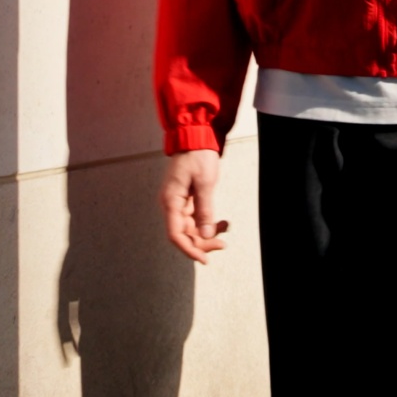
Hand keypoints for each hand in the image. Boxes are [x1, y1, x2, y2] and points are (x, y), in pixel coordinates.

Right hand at [160, 149, 228, 263]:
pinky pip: (196, 217)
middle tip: (222, 244)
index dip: (189, 249)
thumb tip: (205, 234)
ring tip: (225, 229)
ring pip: (191, 228)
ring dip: (208, 232)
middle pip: (184, 234)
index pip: (175, 235)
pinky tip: (222, 222)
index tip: (204, 259)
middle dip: (202, 242)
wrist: (196, 137)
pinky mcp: (186, 199)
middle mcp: (171, 204)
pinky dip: (209, 222)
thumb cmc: (198, 156)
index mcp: (170, 201)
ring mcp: (178, 202)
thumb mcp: (205, 183)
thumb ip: (205, 210)